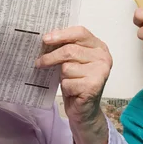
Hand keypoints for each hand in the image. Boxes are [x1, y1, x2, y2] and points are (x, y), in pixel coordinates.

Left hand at [35, 26, 110, 143]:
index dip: (61, 34)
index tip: (45, 39)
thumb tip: (47, 38)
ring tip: (68, 81)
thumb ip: (66, 48)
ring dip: (62, 76)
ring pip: (67, 67)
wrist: (85, 110)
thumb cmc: (78, 82)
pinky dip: (66, 88)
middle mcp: (103, 57)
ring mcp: (100, 72)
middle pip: (70, 50)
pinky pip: (68, 82)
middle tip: (39, 62)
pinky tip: (73, 91)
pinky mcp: (94, 86)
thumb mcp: (72, 61)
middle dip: (51, 57)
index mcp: (99, 47)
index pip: (80, 32)